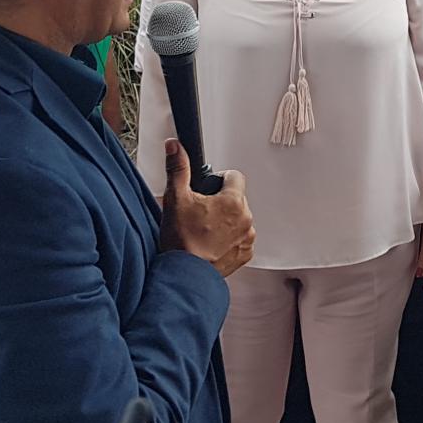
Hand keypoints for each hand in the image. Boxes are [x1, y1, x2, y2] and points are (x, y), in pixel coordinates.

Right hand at [159, 140, 253, 275]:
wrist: (185, 276)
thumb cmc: (181, 241)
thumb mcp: (175, 198)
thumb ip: (178, 168)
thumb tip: (175, 147)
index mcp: (233, 202)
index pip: (235, 176)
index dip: (219, 179)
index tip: (208, 188)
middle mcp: (246, 219)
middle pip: (237, 198)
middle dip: (221, 202)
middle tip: (201, 212)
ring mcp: (247, 238)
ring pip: (239, 219)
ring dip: (226, 221)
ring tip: (205, 230)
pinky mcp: (245, 255)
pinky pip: (240, 239)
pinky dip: (229, 239)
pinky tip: (211, 243)